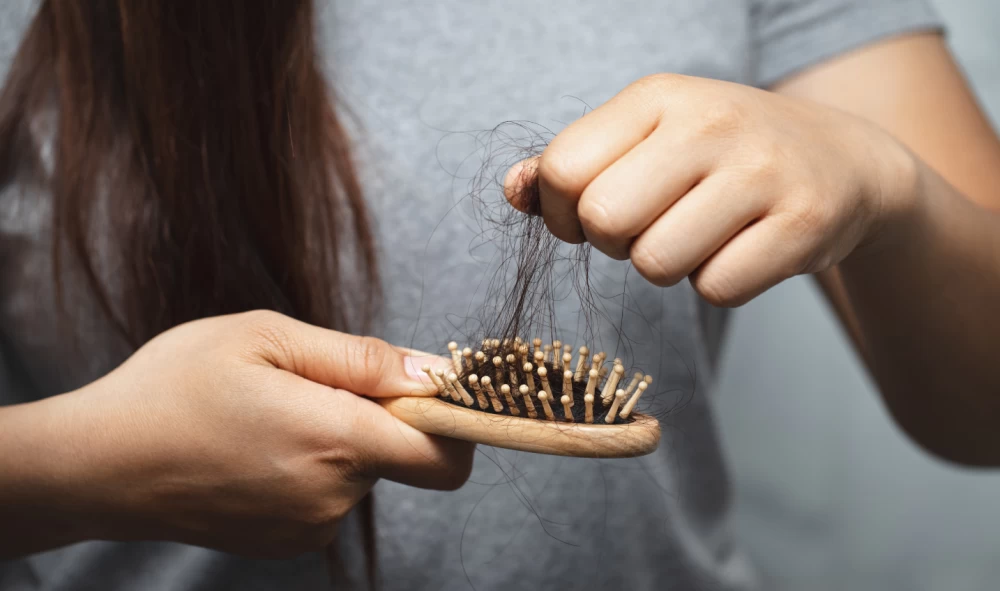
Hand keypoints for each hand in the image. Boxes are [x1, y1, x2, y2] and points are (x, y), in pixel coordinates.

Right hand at [5, 311, 467, 556]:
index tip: (428, 390)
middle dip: (376, 416)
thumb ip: (361, 358)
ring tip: (270, 415)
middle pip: (401, 455)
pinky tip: (258, 447)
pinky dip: (311, 468)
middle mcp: (332, 496)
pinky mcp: (286, 543)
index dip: (454, 420)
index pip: (446, 454)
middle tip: (309, 385)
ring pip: (361, 472)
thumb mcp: (267, 338)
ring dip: (337, 440)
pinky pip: (328, 496)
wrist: (97, 465)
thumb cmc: (175, 387)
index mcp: (336, 440)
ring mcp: (308, 527)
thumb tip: (434, 372)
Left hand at [506, 74, 916, 305]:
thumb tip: (513, 192)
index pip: (563, 169)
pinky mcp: (803, 222)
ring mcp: (762, 171)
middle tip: (649, 228)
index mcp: (657, 97)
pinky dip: (720, 283)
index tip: (591, 216)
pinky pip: (716, 290)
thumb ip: (572, 163)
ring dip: (667, 267)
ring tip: (700, 234)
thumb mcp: (647, 137)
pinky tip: (742, 248)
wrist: (843, 161)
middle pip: (604, 221)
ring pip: (656, 264)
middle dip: (615, 243)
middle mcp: (710, 122)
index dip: (562, 213)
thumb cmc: (721, 155)